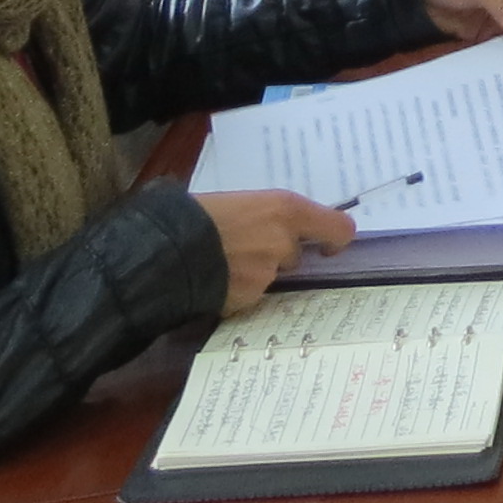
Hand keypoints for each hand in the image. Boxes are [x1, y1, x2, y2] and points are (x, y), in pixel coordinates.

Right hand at [195, 190, 354, 312]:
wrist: (164, 250)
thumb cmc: (195, 213)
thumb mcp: (236, 201)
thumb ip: (262, 215)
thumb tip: (267, 223)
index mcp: (286, 209)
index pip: (339, 228)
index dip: (335, 238)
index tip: (325, 246)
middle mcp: (284, 243)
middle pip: (296, 254)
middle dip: (279, 256)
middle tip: (250, 249)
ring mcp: (267, 275)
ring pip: (270, 276)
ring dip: (254, 273)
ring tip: (222, 263)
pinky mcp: (247, 300)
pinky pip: (248, 295)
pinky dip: (236, 291)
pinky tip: (214, 281)